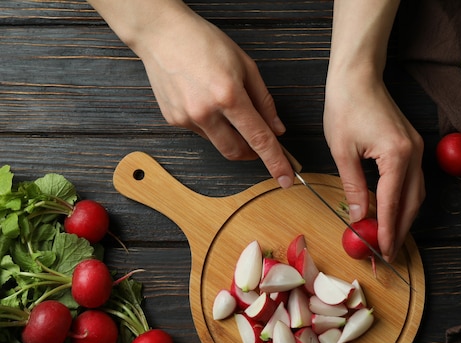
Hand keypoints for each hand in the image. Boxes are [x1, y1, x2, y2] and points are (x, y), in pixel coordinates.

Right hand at [129, 5, 293, 186]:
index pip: (258, 139)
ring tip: (229, 111)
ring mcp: (186, 118)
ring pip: (218, 143)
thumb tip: (276, 129)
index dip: (275, 161)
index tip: (285, 178)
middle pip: (237, 151)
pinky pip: (201, 133)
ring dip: (231, 136)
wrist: (161, 33)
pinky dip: (212, 126)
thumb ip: (264, 101)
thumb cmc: (203, 42)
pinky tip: (207, 103)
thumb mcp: (245, 65)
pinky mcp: (173, 120)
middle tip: (260, 143)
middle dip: (252, 153)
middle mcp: (205, 111)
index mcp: (228, 95)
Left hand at [324, 71, 424, 261]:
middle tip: (389, 252)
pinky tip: (392, 211)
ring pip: (417, 193)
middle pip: (412, 203)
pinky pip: (413, 181)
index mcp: (397, 155)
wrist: (358, 75)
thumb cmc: (346, 106)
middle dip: (401, 230)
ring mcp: (417, 149)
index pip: (393, 203)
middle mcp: (414, 154)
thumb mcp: (342, 151)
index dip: (387, 230)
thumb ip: (353, 186)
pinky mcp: (413, 145)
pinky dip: (404, 200)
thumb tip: (359, 217)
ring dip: (405, 217)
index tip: (383, 252)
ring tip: (390, 237)